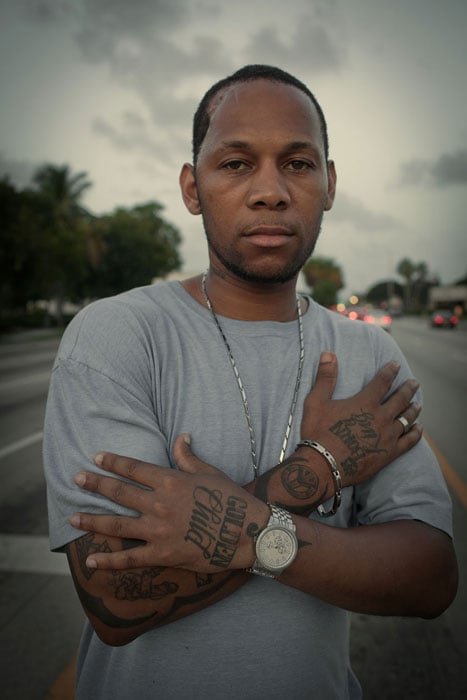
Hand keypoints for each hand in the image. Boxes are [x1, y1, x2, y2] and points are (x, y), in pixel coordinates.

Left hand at [70, 435, 268, 571]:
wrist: (248, 533)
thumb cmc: (231, 499)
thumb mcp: (210, 472)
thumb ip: (188, 457)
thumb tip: (181, 436)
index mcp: (171, 481)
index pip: (134, 468)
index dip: (114, 462)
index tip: (96, 458)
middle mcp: (160, 504)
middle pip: (120, 493)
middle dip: (95, 485)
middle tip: (76, 479)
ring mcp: (159, 530)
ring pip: (117, 525)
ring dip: (93, 521)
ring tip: (72, 518)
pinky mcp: (163, 554)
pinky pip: (130, 559)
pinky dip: (109, 562)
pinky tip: (91, 562)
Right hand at [298, 352, 421, 487]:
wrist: (324, 465)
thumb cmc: (318, 432)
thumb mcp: (316, 402)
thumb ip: (325, 377)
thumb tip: (328, 353)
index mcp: (365, 403)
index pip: (382, 382)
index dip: (390, 371)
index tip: (395, 365)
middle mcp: (381, 417)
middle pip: (400, 399)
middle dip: (408, 388)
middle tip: (414, 382)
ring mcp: (387, 436)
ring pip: (407, 418)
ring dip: (413, 409)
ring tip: (417, 404)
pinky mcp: (389, 453)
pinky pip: (409, 441)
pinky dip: (416, 433)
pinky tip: (418, 429)